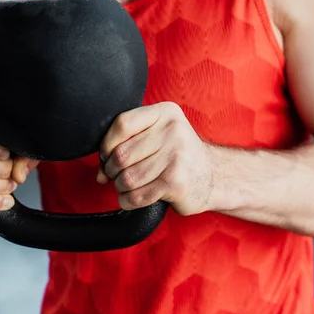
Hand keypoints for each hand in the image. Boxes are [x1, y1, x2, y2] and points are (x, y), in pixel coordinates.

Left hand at [96, 102, 213, 215]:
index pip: (122, 124)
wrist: (214, 176)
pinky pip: (138, 196)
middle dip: (112, 170)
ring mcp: (176, 156)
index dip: (107, 144)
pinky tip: (133, 198)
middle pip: (121, 153)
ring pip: (127, 178)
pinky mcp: (176, 182)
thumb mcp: (159, 135)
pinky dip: (128, 201)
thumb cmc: (178, 156)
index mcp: (165, 113)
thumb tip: (99, 171)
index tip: (107, 156)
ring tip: (128, 187)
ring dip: (121, 187)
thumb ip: (128, 143)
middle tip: (117, 176)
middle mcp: (173, 131)